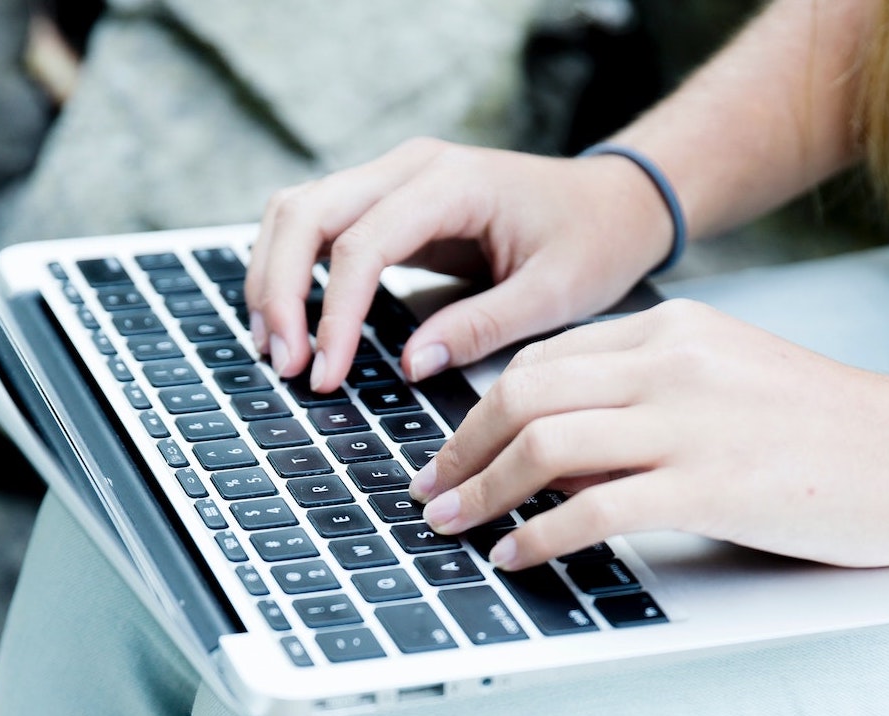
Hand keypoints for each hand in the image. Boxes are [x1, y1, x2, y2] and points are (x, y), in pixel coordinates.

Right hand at [245, 137, 672, 390]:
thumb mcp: (555, 293)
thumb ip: (482, 327)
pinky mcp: (389, 205)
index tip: (324, 373)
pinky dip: (292, 270)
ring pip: (296, 212)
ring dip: (273, 277)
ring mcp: (393, 180)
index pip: (360, 244)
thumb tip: (410, 365)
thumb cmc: (593, 240)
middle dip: (280, 291)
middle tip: (284, 364)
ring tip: (276, 348)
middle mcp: (410, 168)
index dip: (332, 313)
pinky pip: (317, 226)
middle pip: (304, 213)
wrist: (615, 203)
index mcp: (452, 183)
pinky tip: (293, 321)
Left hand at [409, 298, 888, 568]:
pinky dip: (539, 534)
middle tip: (430, 488)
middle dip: (461, 447)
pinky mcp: (713, 484)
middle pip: (525, 392)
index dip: (480, 409)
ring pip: (546, 442)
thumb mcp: (722, 378)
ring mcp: (691, 420)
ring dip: (482, 489)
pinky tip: (515, 555)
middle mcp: (672, 362)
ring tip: (450, 523)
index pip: (543, 360)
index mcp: (670, 329)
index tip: (452, 449)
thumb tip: (550, 446)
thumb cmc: (824, 424)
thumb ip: (640, 397)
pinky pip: (596, 507)